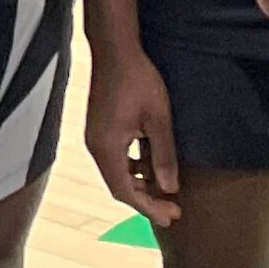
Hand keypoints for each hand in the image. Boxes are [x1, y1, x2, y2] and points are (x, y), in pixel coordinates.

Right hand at [82, 46, 181, 227]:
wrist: (116, 51)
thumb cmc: (138, 81)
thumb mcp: (158, 120)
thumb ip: (163, 156)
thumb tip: (170, 188)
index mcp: (107, 149)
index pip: (126, 192)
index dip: (148, 207)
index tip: (171, 216)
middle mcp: (96, 148)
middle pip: (119, 186)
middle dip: (146, 200)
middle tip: (172, 209)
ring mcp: (96, 138)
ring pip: (117, 173)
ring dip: (140, 184)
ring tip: (166, 189)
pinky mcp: (100, 129)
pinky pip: (116, 158)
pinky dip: (134, 167)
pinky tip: (151, 165)